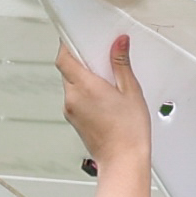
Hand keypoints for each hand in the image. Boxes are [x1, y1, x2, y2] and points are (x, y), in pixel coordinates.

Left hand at [56, 33, 152, 172]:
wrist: (123, 161)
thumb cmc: (129, 132)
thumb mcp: (131, 91)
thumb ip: (121, 64)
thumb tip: (119, 43)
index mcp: (85, 87)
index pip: (64, 57)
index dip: (68, 43)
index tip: (76, 35)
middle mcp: (72, 98)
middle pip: (67, 68)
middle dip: (80, 59)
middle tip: (98, 56)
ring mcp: (70, 110)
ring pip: (70, 83)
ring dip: (83, 76)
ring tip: (105, 79)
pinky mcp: (73, 119)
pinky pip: (74, 97)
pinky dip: (84, 90)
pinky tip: (103, 96)